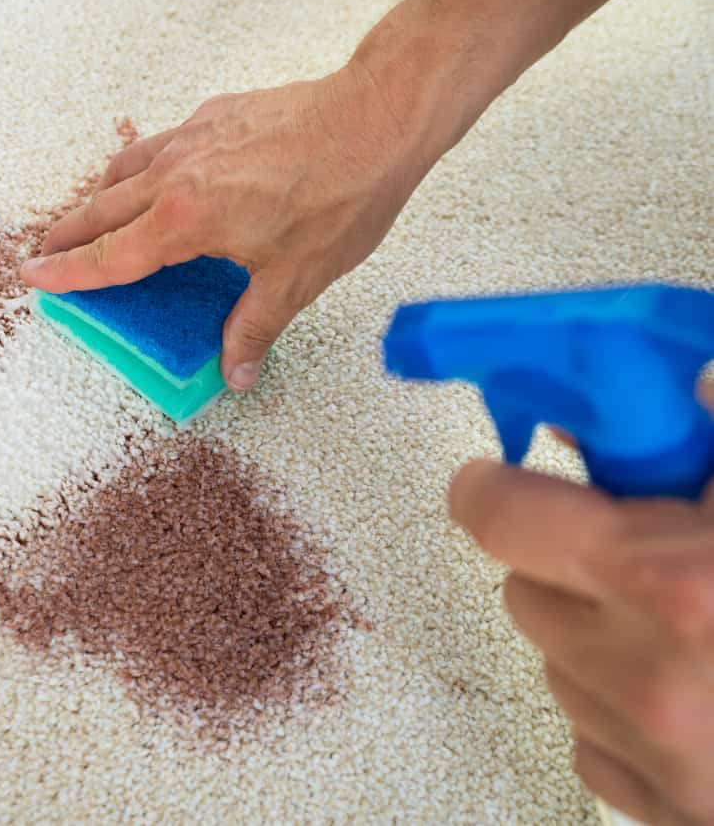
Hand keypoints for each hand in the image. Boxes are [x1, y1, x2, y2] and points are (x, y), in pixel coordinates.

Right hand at [21, 66, 426, 390]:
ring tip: (90, 217)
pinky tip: (155, 177)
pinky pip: (156, 145)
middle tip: (44, 251)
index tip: (32, 277)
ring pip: (122, 171)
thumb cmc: (343, 192)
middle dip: (66, 234)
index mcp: (187, 220)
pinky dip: (138, 167)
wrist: (376, 118)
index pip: (108, 256)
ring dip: (97, 198)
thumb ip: (255, 327)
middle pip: (100, 209)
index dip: (66, 273)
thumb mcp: (296, 278)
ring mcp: (191, 138)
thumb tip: (237, 371)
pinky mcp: (213, 116)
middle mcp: (177, 175)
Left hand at [450, 417, 713, 823]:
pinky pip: (596, 739)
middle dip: (567, 561)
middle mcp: (642, 680)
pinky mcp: (665, 816)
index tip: (503, 473)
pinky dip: (627, 711)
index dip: (495, 485)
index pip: (500, 518)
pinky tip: (706, 698)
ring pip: (559, 666)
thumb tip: (651, 403)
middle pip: (525, 591)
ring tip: (693, 628)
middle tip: (638, 548)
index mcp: (675, 586)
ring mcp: (653, 760)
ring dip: (601, 637)